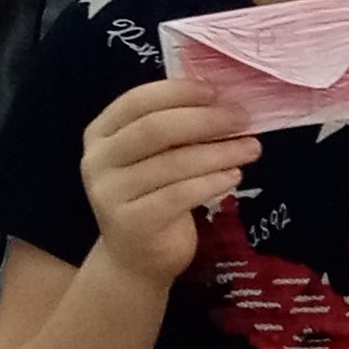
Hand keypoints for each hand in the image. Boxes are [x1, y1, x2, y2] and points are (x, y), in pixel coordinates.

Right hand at [80, 77, 255, 285]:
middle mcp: (97, 161)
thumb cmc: (152, 193)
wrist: (135, 257)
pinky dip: (213, 181)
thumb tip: (224, 99)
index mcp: (101, 133)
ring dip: (220, 152)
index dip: (180, 92)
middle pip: (155, 129)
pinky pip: (180, 194)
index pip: (138, 101)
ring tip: (251, 148)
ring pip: (173, 163)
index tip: (217, 92)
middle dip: (206, 120)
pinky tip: (234, 176)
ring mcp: (110, 194)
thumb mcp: (155, 155)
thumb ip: (176, 126)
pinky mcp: (132, 223)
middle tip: (242, 118)